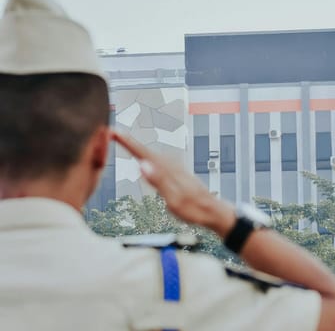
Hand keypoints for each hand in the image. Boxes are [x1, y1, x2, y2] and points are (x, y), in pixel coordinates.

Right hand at [111, 131, 234, 235]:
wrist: (213, 211)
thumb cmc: (194, 208)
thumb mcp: (174, 199)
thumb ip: (158, 181)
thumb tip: (142, 164)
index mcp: (168, 170)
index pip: (143, 153)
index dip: (127, 142)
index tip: (113, 132)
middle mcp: (172, 166)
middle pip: (145, 150)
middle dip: (128, 142)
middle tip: (112, 134)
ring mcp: (175, 168)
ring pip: (151, 154)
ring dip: (137, 147)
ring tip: (123, 141)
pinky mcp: (177, 173)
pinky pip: (158, 160)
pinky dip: (147, 155)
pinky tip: (145, 157)